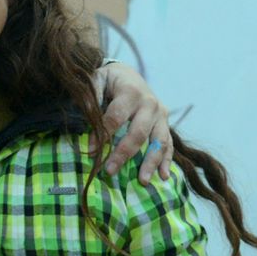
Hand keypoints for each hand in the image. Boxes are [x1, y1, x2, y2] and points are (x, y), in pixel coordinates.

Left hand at [94, 61, 172, 181]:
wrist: (128, 74)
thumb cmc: (109, 80)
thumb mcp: (97, 80)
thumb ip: (92, 97)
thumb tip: (88, 119)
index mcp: (131, 92)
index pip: (116, 117)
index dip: (103, 134)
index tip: (90, 151)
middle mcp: (150, 103)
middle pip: (138, 132)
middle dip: (123, 153)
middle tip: (109, 171)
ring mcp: (161, 115)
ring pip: (159, 141)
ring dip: (151, 162)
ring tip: (142, 181)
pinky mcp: (165, 124)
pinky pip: (168, 144)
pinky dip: (166, 161)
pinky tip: (163, 177)